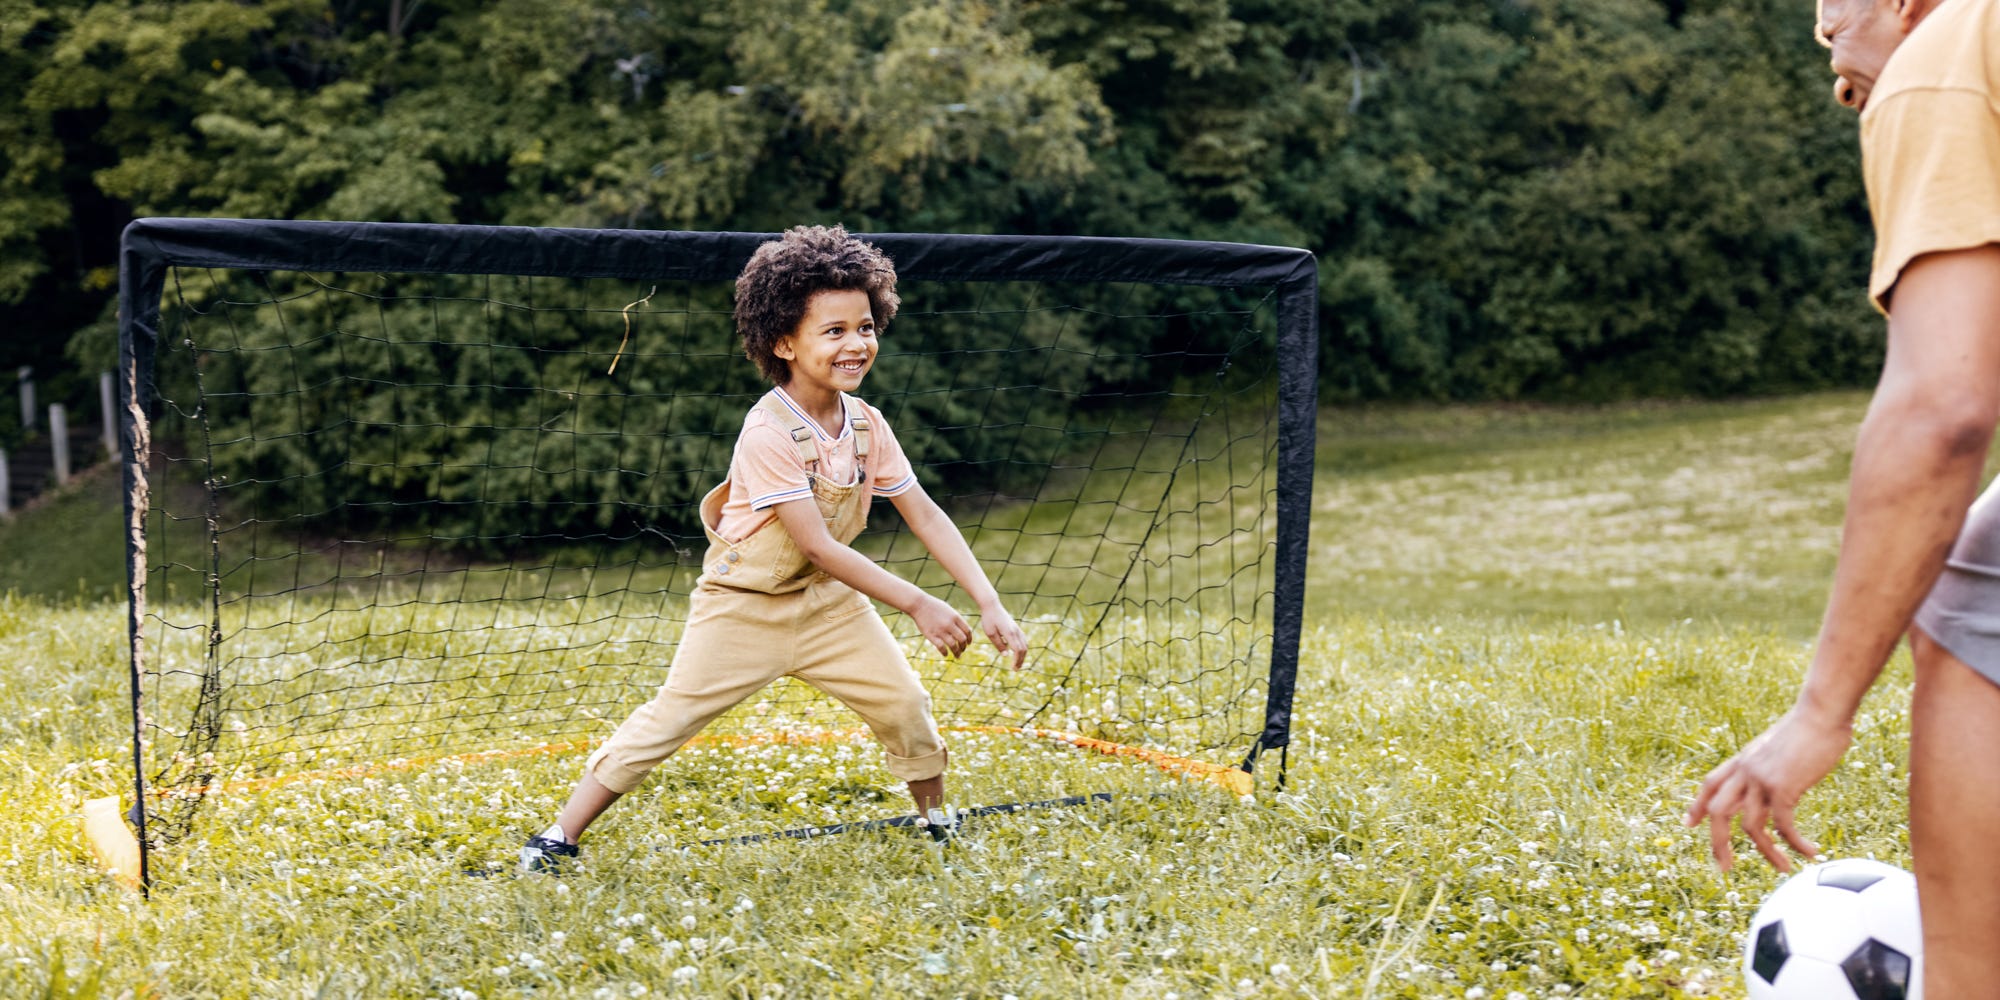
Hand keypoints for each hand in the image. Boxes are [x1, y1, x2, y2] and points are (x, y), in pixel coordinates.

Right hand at [911, 595, 971, 658]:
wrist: (919, 604)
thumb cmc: (934, 606)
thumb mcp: (948, 610)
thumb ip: (956, 619)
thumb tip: (962, 629)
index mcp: (955, 617)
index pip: (967, 631)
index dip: (969, 639)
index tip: (968, 643)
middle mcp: (950, 624)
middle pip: (962, 639)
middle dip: (964, 647)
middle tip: (962, 650)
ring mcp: (940, 630)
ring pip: (953, 645)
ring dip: (957, 653)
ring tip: (957, 656)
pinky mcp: (931, 635)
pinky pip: (941, 648)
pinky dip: (945, 653)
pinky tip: (945, 654)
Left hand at [978, 604, 1028, 670]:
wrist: (992, 606)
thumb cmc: (989, 619)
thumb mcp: (990, 633)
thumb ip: (999, 644)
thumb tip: (1006, 656)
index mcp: (1010, 633)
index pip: (1017, 650)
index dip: (1016, 660)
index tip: (1012, 668)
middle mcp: (1016, 631)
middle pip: (1023, 649)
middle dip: (1020, 660)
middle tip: (1015, 669)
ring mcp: (1017, 629)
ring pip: (1025, 645)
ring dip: (1022, 656)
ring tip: (1017, 664)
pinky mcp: (1016, 628)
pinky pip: (1023, 641)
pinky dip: (1022, 649)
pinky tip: (1017, 654)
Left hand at [1683, 705, 1852, 871]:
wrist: (1821, 713)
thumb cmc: (1809, 728)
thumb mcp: (1778, 749)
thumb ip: (1769, 767)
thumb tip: (1778, 783)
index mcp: (1741, 761)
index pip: (1709, 786)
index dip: (1697, 806)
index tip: (1689, 824)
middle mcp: (1744, 771)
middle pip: (1717, 812)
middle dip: (1717, 842)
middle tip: (1724, 867)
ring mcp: (1760, 780)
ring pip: (1750, 827)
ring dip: (1767, 853)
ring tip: (1783, 869)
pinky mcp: (1782, 787)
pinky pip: (1783, 826)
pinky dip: (1795, 844)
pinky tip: (1810, 852)